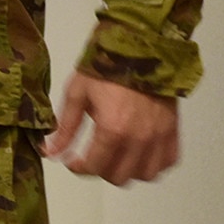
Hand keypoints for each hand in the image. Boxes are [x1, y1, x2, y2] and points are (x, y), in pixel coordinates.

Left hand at [43, 72, 178, 184]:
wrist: (138, 47)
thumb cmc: (104, 68)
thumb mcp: (76, 94)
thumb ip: (65, 127)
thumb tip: (50, 152)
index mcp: (113, 128)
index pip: (94, 166)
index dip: (78, 168)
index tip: (72, 161)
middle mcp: (139, 139)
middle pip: (119, 176)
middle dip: (100, 170)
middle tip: (92, 157)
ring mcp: (160, 137)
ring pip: (144, 174)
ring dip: (127, 170)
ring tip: (115, 155)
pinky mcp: (173, 132)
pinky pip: (167, 162)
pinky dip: (152, 164)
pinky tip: (138, 153)